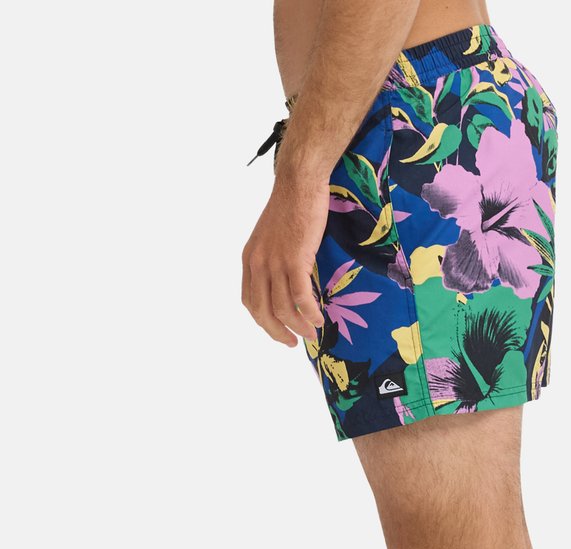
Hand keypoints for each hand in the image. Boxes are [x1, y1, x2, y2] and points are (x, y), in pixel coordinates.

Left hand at [241, 167, 327, 345]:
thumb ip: (273, 260)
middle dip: (278, 333)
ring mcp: (275, 262)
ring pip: (282, 308)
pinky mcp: (294, 259)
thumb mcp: (272, 237)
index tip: (279, 331)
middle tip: (293, 342)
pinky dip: (309, 312)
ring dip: (298, 326)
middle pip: (262, 312)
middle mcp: (258, 264)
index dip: (264, 322)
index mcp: (250, 259)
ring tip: (311, 333)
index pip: (250, 301)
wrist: (299, 182)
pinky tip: (318, 318)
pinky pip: (300, 296)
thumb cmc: (291, 206)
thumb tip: (287, 282)